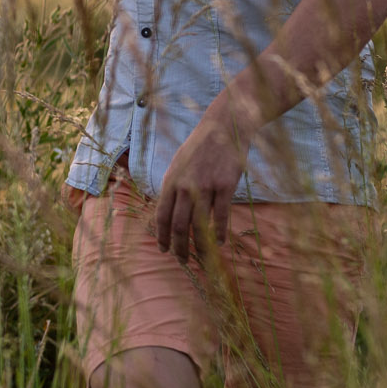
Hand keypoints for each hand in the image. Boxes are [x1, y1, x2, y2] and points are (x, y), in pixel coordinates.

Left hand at [154, 104, 253, 261]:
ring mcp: (205, 186)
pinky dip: (220, 233)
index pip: (161, 216)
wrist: (225, 126)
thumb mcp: (178, 164)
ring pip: (199, 225)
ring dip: (200, 246)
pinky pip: (221, 216)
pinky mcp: (225, 185)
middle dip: (179, 248)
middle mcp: (185, 186)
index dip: (161, 236)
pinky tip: (220, 243)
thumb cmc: (200, 146)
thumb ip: (173, 187)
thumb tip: (167, 211)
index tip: (164, 250)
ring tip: (202, 258)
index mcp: (170, 180)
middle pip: (178, 225)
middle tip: (183, 261)